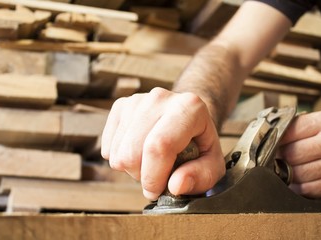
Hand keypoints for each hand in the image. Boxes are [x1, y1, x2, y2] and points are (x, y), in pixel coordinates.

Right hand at [101, 87, 224, 199]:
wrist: (186, 119)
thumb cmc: (199, 144)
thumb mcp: (212, 166)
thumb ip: (200, 177)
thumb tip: (175, 186)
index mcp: (189, 107)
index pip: (160, 146)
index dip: (154, 177)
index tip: (156, 191)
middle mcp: (160, 98)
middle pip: (132, 152)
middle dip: (142, 176)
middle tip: (158, 175)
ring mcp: (137, 100)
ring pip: (118, 153)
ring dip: (132, 168)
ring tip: (150, 162)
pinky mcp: (121, 106)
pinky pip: (108, 148)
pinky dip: (121, 159)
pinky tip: (139, 152)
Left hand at [279, 111, 320, 196]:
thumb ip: (298, 127)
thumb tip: (269, 139)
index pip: (286, 133)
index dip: (275, 141)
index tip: (271, 146)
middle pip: (289, 154)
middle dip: (280, 158)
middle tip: (279, 159)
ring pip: (296, 173)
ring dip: (288, 174)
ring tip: (289, 169)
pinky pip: (307, 188)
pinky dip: (298, 187)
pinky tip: (299, 181)